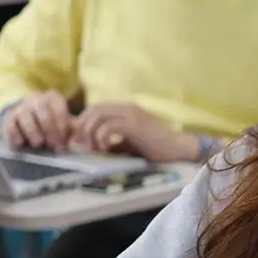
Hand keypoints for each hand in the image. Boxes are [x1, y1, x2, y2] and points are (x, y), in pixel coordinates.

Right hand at [2, 91, 73, 151]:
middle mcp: (37, 98)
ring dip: (32, 131)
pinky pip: (10, 123)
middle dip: (48, 129)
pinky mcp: (9, 116)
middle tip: (52, 144)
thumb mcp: (64, 122)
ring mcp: (22, 106)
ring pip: (25, 116)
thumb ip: (73, 128)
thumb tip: (80, 138)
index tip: (63, 142)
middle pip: (42, 111)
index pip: (59, 110)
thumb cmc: (52, 122)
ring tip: (38, 143)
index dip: (61, 127)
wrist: (30, 118)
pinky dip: (14, 134)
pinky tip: (20, 143)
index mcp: (54, 98)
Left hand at [72, 103, 199, 161]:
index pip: (94, 108)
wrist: (178, 149)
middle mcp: (126, 107)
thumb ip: (110, 141)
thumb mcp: (128, 143)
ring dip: (90, 134)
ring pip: (97, 116)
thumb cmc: (155, 148)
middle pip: (92, 110)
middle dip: (82, 128)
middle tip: (81, 147)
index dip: (82, 123)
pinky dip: (101, 139)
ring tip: (94, 150)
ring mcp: (131, 114)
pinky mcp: (134, 125)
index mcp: (124, 109)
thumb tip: (87, 147)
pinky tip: (106, 150)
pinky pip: (108, 127)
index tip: (79, 141)